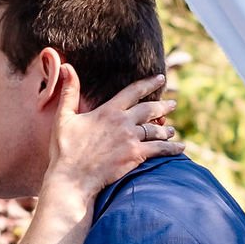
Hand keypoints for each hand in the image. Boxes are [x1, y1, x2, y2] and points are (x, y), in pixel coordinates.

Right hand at [41, 65, 176, 204]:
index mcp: (108, 110)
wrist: (72, 178)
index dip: (149, 83)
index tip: (160, 79)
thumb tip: (66, 66)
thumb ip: (69, 91)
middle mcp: (123, 122)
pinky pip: (160, 149)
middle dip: (164, 106)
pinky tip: (180, 148)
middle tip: (173, 104)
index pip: (133, 91)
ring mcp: (131, 139)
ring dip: (167, 129)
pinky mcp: (136, 156)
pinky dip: (172, 148)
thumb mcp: (64, 117)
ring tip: (172, 130)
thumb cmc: (65, 149)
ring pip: (157, 130)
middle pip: (150, 109)